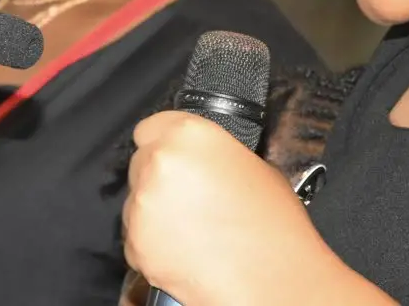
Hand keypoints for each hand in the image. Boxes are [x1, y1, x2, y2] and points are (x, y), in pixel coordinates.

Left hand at [123, 111, 322, 305]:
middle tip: (190, 199)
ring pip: (136, 202)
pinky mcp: (135, 244)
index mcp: (189, 135)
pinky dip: (153, 243)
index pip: (152, 127)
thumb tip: (206, 161)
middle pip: (141, 164)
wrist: (270, 281)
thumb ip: (217, 155)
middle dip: (160, 179)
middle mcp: (159, 163)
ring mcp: (142, 205)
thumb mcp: (255, 167)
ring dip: (156, 212)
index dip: (164, 144)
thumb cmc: (273, 226)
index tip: (174, 159)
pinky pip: (136, 237)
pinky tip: (186, 250)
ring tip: (193, 229)